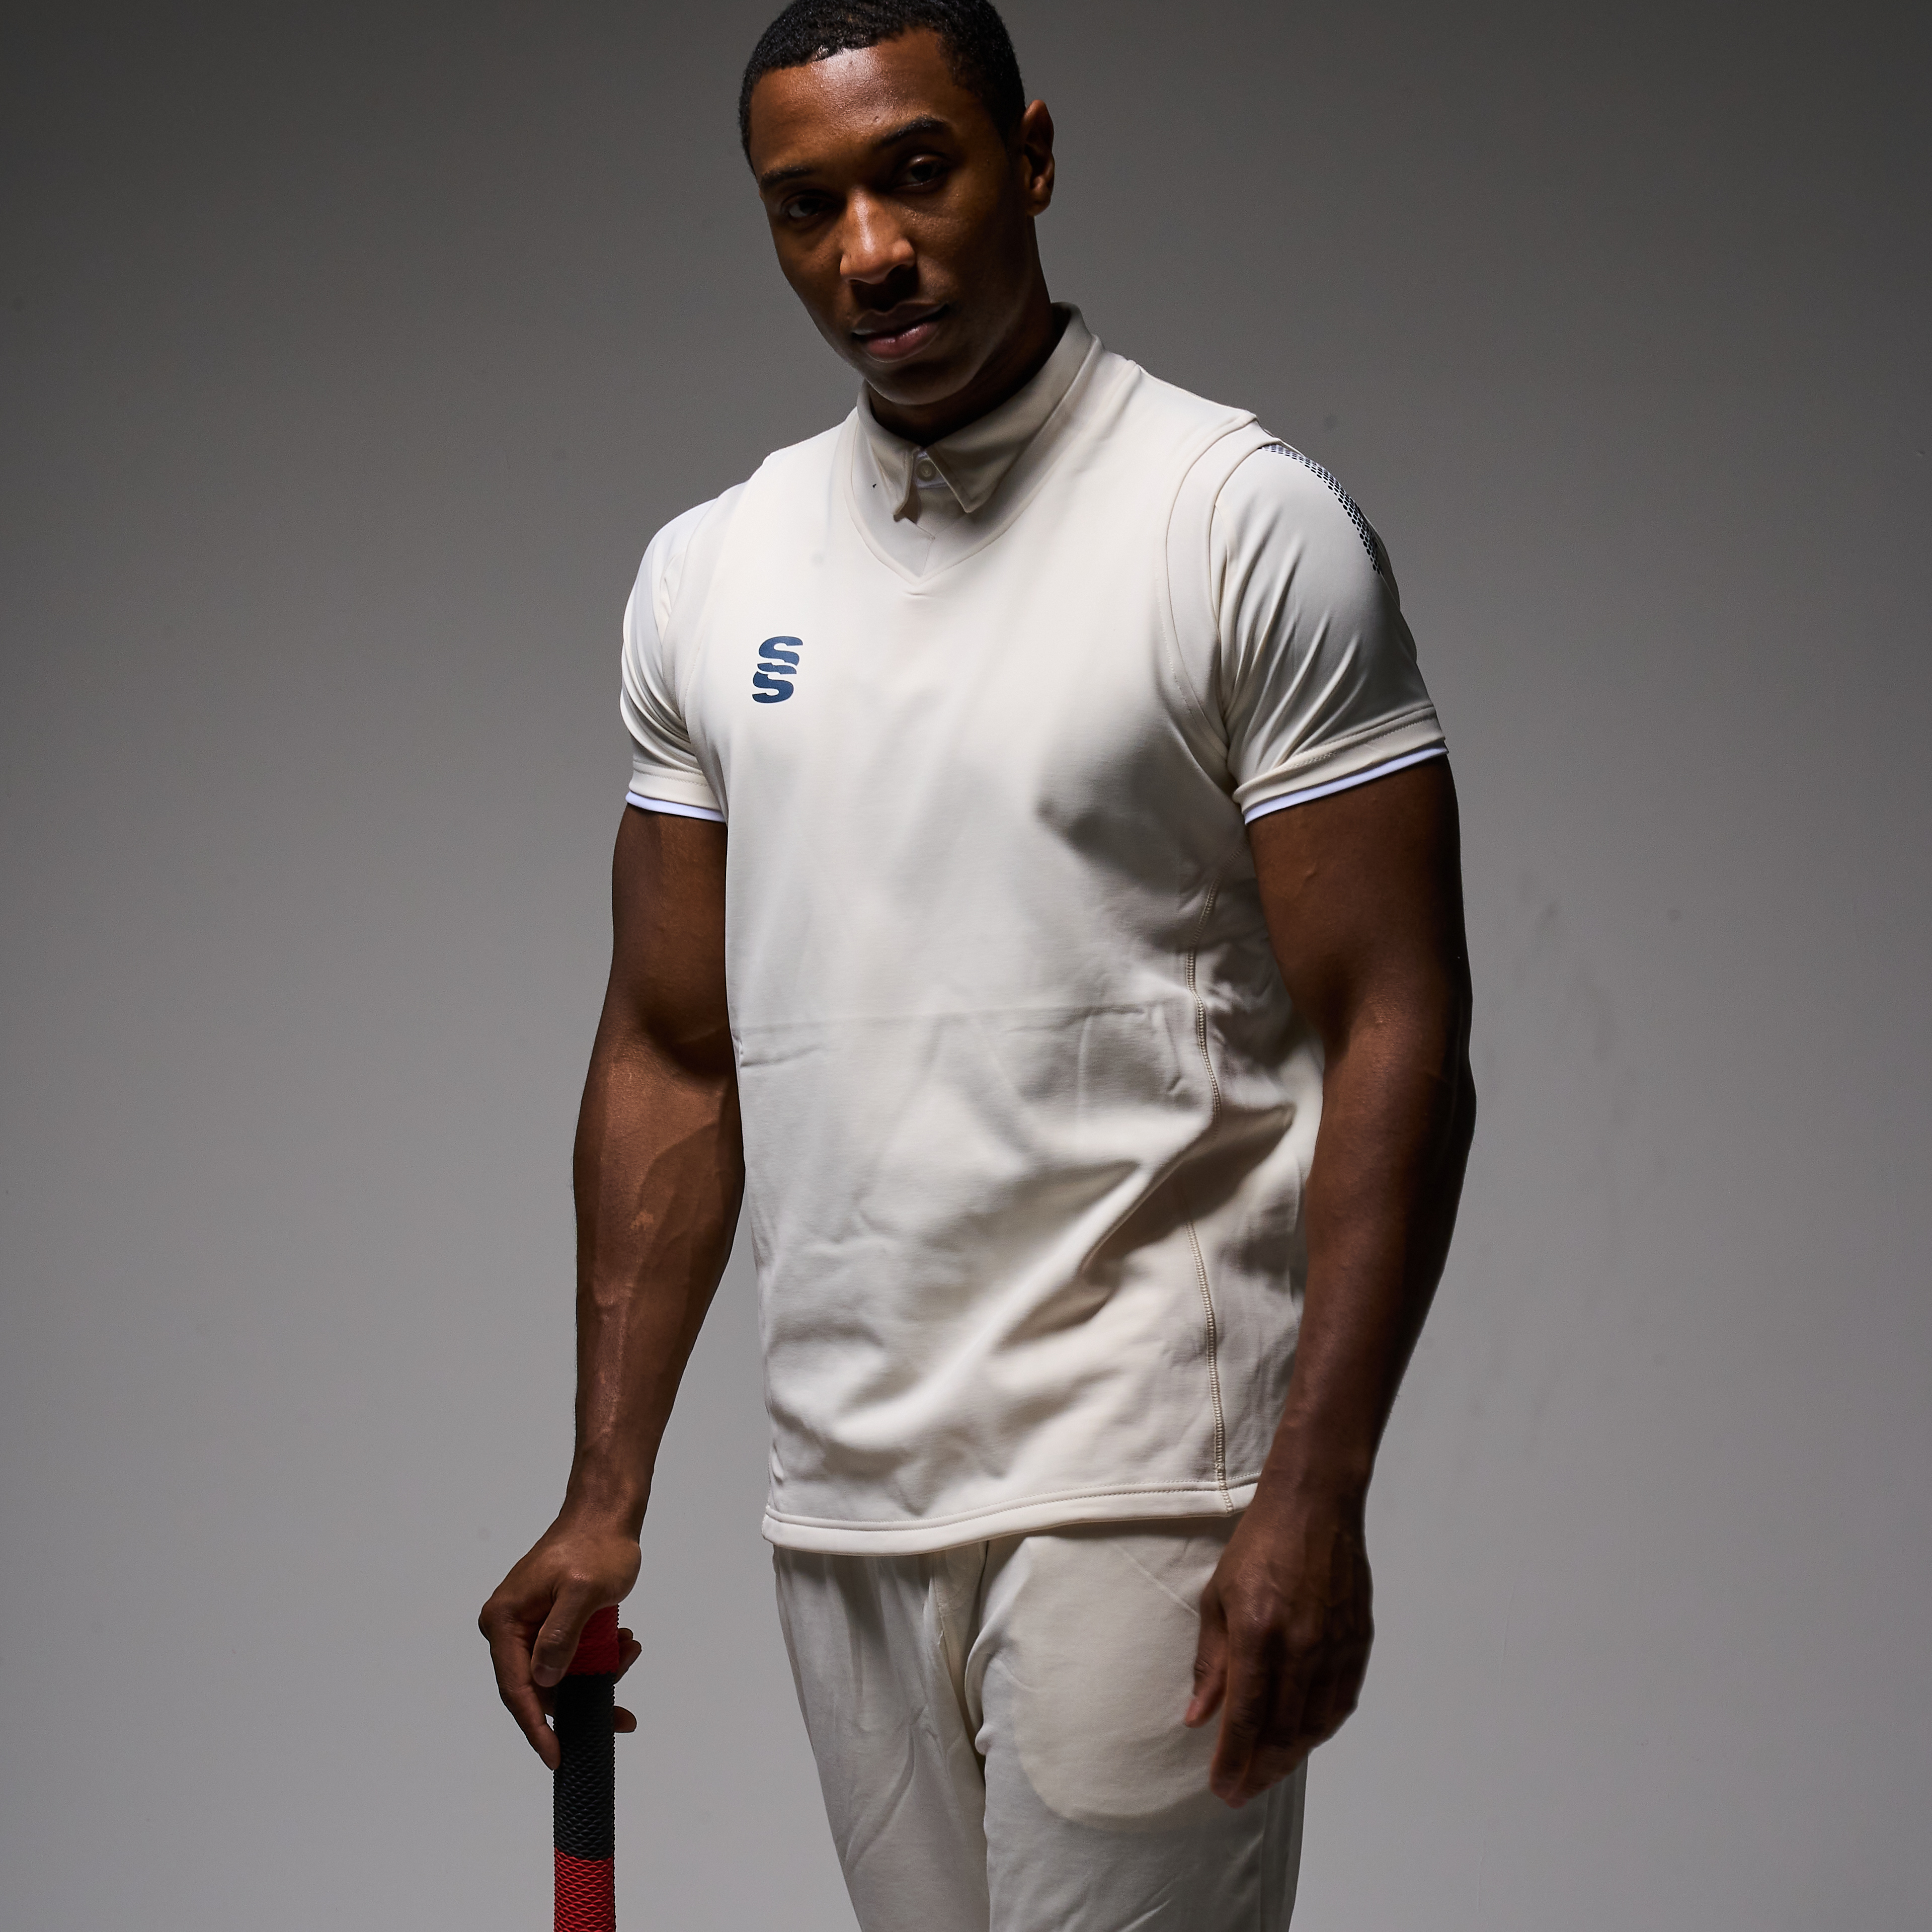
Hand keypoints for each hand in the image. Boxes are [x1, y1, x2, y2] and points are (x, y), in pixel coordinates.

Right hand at [479, 1515, 643, 1768]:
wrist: (607, 1515)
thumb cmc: (596, 1546)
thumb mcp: (583, 1591)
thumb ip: (562, 1636)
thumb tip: (546, 1679)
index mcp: (505, 1620)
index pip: (516, 1687)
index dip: (536, 1726)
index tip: (557, 1757)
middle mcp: (509, 1626)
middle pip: (540, 1686)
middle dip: (581, 1699)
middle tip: (621, 1712)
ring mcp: (529, 1625)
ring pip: (560, 1674)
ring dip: (597, 1673)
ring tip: (628, 1650)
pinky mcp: (550, 1622)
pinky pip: (570, 1656)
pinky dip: (597, 1657)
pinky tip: (624, 1643)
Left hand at [1184, 1479, 1374, 1805]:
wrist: (1314, 1505)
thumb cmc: (1259, 1544)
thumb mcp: (1218, 1596)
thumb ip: (1211, 1661)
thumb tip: (1198, 1716)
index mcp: (1258, 1633)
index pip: (1246, 1717)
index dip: (1233, 1759)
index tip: (1221, 1788)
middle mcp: (1301, 1646)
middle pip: (1282, 1731)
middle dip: (1259, 1769)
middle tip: (1241, 1791)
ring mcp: (1334, 1646)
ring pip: (1315, 1724)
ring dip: (1291, 1756)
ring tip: (1268, 1771)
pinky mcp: (1358, 1641)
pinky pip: (1341, 1702)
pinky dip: (1322, 1728)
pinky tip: (1304, 1739)